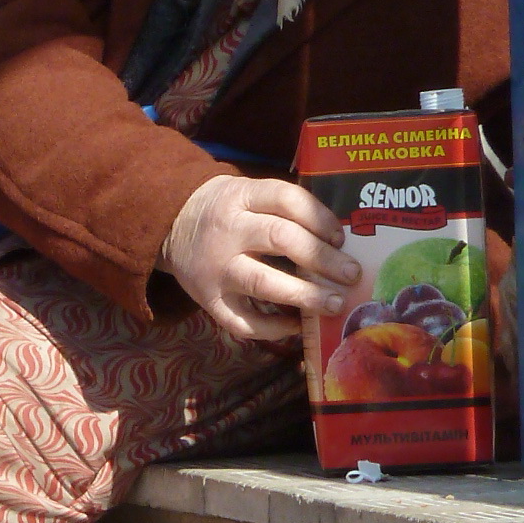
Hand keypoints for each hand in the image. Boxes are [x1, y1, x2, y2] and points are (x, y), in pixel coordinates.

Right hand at [160, 174, 362, 343]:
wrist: (172, 225)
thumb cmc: (227, 211)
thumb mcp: (248, 194)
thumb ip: (284, 209)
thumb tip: (339, 242)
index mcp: (240, 197)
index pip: (286, 199)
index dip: (319, 218)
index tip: (341, 238)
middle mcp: (227, 230)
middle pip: (281, 238)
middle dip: (322, 258)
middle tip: (351, 275)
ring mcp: (217, 268)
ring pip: (264, 282)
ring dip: (305, 295)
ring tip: (335, 304)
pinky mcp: (208, 300)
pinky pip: (243, 321)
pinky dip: (274, 328)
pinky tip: (297, 324)